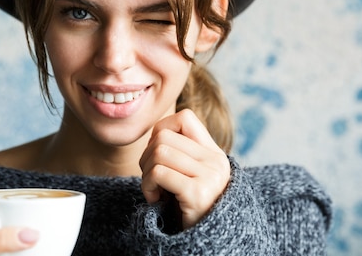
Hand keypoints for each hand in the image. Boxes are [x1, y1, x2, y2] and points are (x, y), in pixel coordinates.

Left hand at [139, 109, 230, 229]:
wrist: (204, 244)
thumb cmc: (187, 208)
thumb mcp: (188, 175)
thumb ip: (179, 153)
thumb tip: (154, 132)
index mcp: (214, 153)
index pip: (184, 117)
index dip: (161, 130)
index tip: (157, 154)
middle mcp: (215, 161)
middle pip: (163, 136)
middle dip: (146, 156)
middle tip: (151, 178)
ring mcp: (209, 176)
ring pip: (158, 153)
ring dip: (146, 174)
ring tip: (154, 190)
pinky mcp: (198, 193)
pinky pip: (158, 173)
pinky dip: (148, 187)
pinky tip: (156, 200)